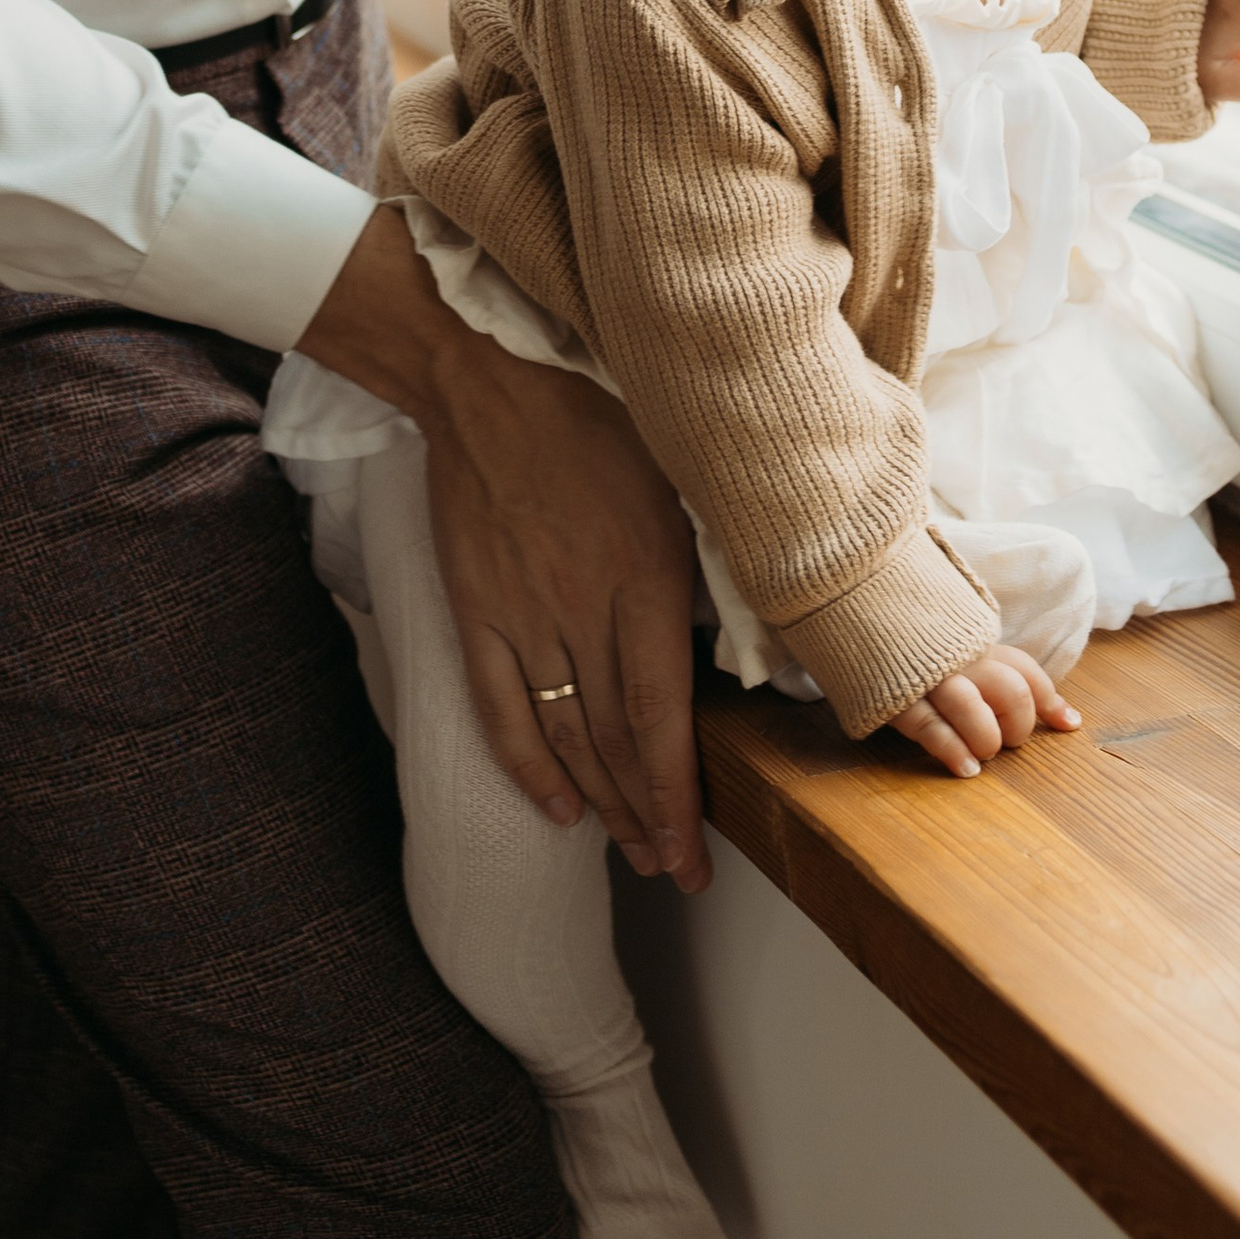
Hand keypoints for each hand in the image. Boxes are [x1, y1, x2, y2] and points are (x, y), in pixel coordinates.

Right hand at [298, 206, 711, 889]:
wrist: (484, 371)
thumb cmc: (595, 404)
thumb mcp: (682, 466)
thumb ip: (717, 548)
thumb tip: (765, 615)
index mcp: (642, 575)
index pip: (660, 719)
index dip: (678, 797)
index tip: (698, 852)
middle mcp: (578, 608)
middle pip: (613, 743)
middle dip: (646, 818)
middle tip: (672, 867)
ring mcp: (519, 613)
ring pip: (562, 736)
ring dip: (598, 804)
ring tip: (628, 849)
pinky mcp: (474, 607)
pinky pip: (498, 706)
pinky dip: (525, 765)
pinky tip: (554, 805)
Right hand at [888, 641, 1080, 778]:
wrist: (844, 601)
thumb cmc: (910, 634)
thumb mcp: (957, 639)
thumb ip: (1001, 669)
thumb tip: (1069, 718)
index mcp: (973, 639)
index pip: (1024, 670)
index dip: (1049, 701)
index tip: (1067, 724)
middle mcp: (956, 655)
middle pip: (1009, 691)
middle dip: (1017, 725)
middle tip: (1004, 741)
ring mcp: (925, 674)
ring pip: (974, 710)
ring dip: (986, 740)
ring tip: (982, 756)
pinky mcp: (892, 695)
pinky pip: (929, 727)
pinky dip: (952, 751)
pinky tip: (964, 768)